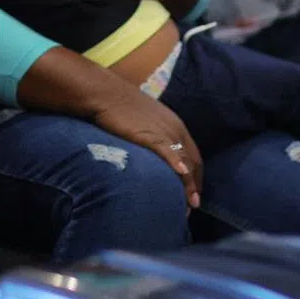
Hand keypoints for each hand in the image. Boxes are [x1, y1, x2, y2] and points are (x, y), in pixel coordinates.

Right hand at [88, 89, 202, 209]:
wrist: (104, 92)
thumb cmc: (118, 105)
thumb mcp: (142, 120)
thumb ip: (151, 135)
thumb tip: (149, 152)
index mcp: (175, 125)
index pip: (193, 155)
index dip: (195, 176)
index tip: (192, 193)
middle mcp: (175, 129)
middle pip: (193, 162)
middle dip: (194, 186)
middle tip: (191, 206)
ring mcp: (164, 132)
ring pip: (184, 162)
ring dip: (187, 186)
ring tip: (186, 206)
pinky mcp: (150, 135)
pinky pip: (169, 152)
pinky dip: (177, 164)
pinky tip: (181, 175)